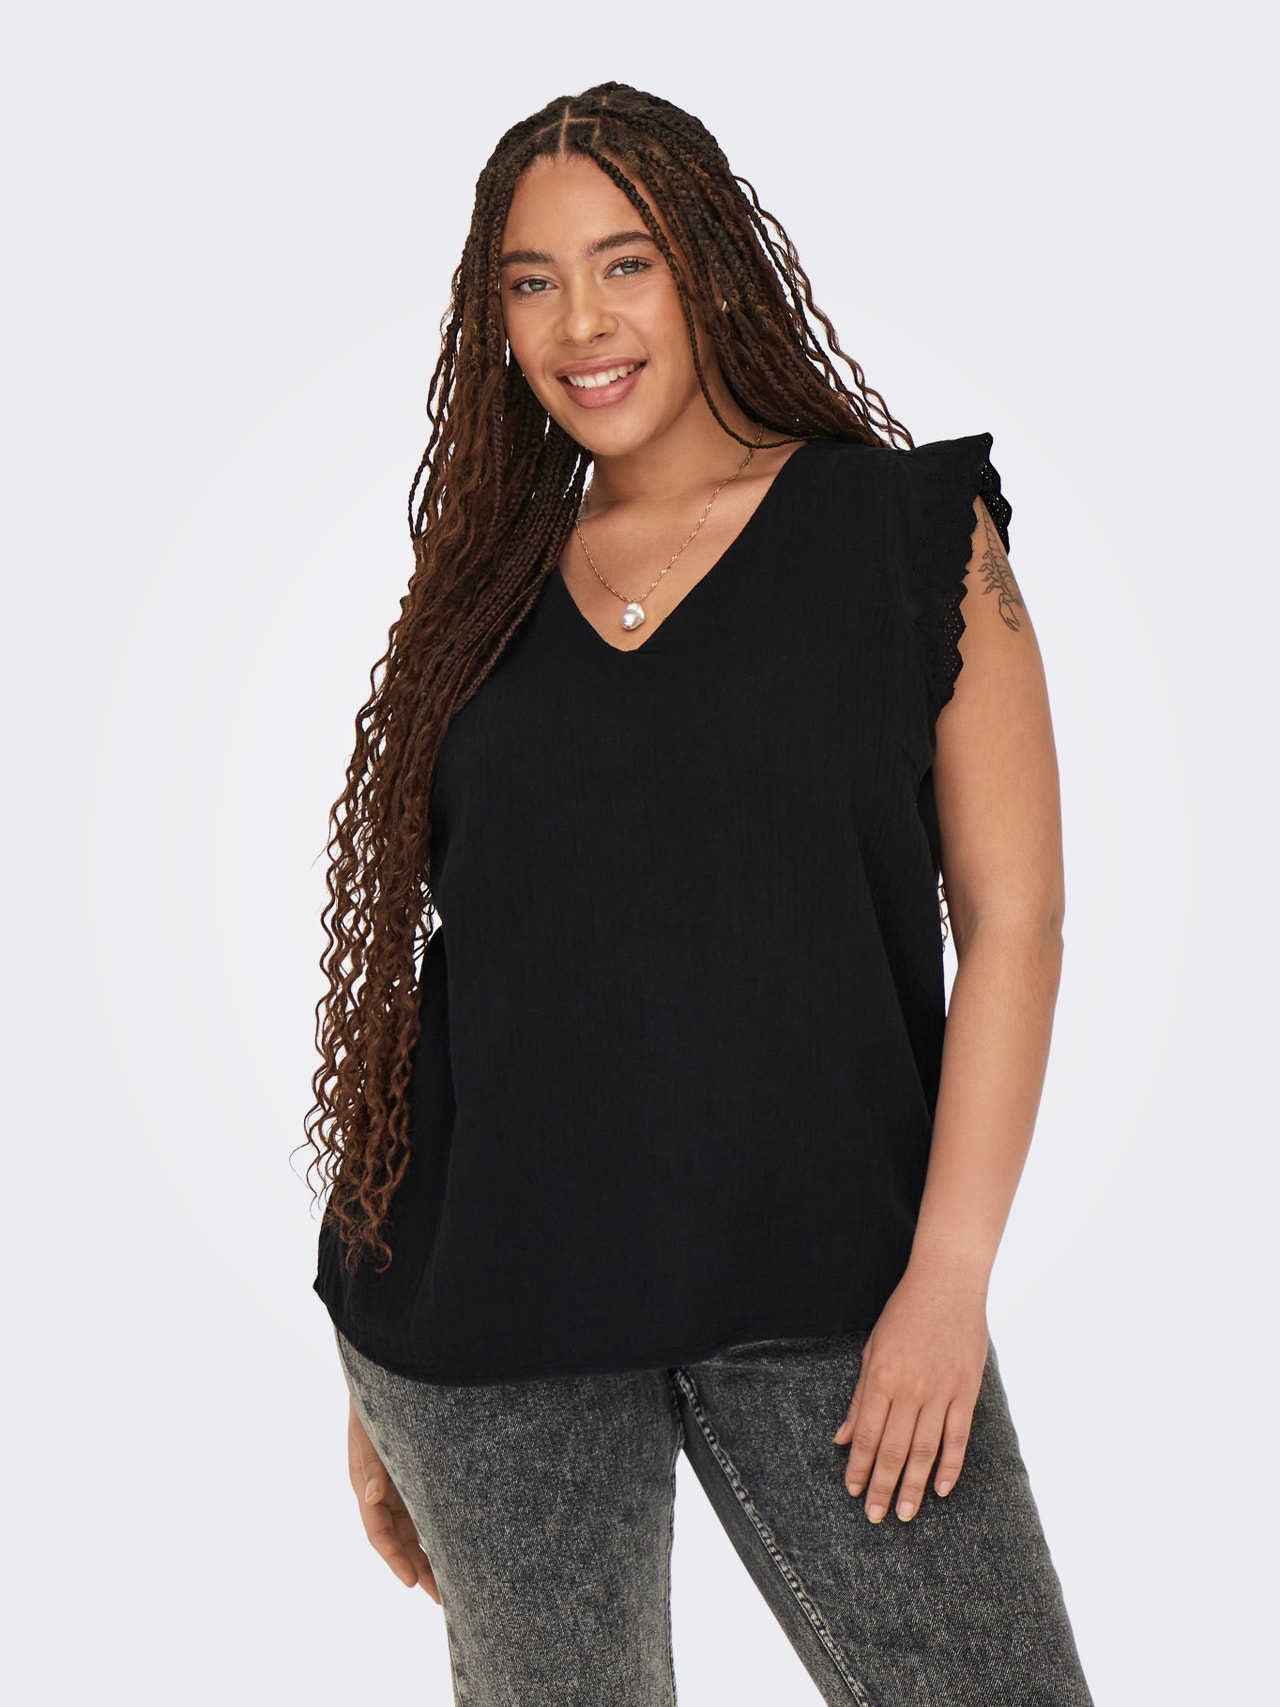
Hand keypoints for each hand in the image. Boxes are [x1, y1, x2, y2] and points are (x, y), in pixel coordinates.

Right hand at [347, 1397, 440, 1601]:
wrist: (394, 1371)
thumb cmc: (376, 1402)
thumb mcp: (369, 1431)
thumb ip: (372, 1464)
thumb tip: (370, 1497)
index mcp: (366, 1484)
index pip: (379, 1533)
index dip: (394, 1559)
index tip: (412, 1582)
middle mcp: (384, 1489)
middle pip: (400, 1539)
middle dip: (418, 1568)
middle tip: (441, 1597)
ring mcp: (402, 1482)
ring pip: (415, 1528)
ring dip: (429, 1554)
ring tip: (453, 1583)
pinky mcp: (420, 1472)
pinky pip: (428, 1508)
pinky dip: (438, 1528)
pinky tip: (457, 1543)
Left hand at [832, 1262, 988, 1523]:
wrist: (947, 1283)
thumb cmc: (904, 1313)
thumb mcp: (872, 1349)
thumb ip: (860, 1397)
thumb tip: (842, 1438)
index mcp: (881, 1378)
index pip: (867, 1435)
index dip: (860, 1468)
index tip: (854, 1493)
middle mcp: (910, 1389)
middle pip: (894, 1450)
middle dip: (883, 1487)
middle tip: (876, 1517)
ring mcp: (941, 1391)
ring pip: (925, 1450)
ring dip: (914, 1486)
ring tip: (906, 1513)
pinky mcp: (967, 1391)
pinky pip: (958, 1437)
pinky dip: (950, 1466)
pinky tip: (941, 1489)